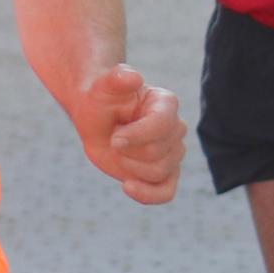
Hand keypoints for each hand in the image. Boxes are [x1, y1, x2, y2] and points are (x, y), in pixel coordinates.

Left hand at [73, 63, 185, 204]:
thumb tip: (132, 77)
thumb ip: (118, 78)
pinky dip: (148, 194)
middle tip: (113, 139)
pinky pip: (166, 192)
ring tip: (118, 152)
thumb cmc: (102, 99)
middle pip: (158, 153)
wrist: (98, 118)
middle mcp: (175, 129)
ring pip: (159, 172)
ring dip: (130, 166)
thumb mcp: (104, 85)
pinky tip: (127, 186)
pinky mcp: (163, 173)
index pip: (162, 126)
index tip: (114, 139)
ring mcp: (172, 153)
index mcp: (166, 104)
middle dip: (128, 151)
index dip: (137, 136)